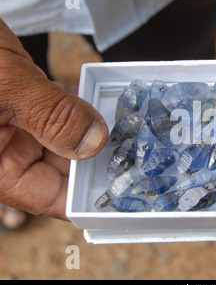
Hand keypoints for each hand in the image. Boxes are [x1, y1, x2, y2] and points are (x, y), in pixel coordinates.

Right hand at [0, 20, 107, 219]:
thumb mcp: (7, 86)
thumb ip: (52, 116)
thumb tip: (93, 142)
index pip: (43, 196)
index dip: (82, 197)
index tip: (121, 193)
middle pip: (57, 169)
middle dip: (93, 159)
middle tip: (133, 152)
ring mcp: (8, 124)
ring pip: (60, 139)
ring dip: (89, 131)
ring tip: (123, 126)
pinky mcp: (15, 99)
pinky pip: (53, 112)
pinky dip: (74, 107)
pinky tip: (95, 101)